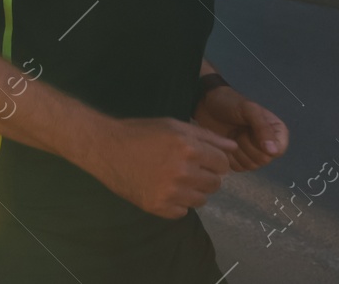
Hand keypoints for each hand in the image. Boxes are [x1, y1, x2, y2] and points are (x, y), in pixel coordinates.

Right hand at [87, 117, 236, 217]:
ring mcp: (171, 192)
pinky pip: (183, 212)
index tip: (198, 158)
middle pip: (215, 184)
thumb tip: (234, 148)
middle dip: (204, 175)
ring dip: (192, 190)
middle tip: (184, 168)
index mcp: (189, 149)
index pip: (223, 164)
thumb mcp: (173, 126)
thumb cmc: (139, 132)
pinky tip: (161, 189)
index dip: (212, 160)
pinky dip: (176, 203)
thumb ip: (206, 137)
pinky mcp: (159, 207)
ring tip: (172, 179)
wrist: (104, 148)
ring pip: (201, 200)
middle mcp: (183, 172)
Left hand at [194, 86, 288, 170]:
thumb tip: (274, 151)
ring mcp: (253, 154)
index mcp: (277, 132)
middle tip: (237, 131)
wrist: (207, 105)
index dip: (263, 144)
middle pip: (263, 159)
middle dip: (246, 145)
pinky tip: (224, 142)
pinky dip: (229, 156)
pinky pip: (238, 168)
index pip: (278, 150)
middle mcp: (268, 145)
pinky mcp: (239, 160)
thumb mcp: (248, 109)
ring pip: (251, 165)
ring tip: (230, 134)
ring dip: (237, 150)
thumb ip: (263, 128)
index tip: (249, 131)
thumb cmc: (230, 103)